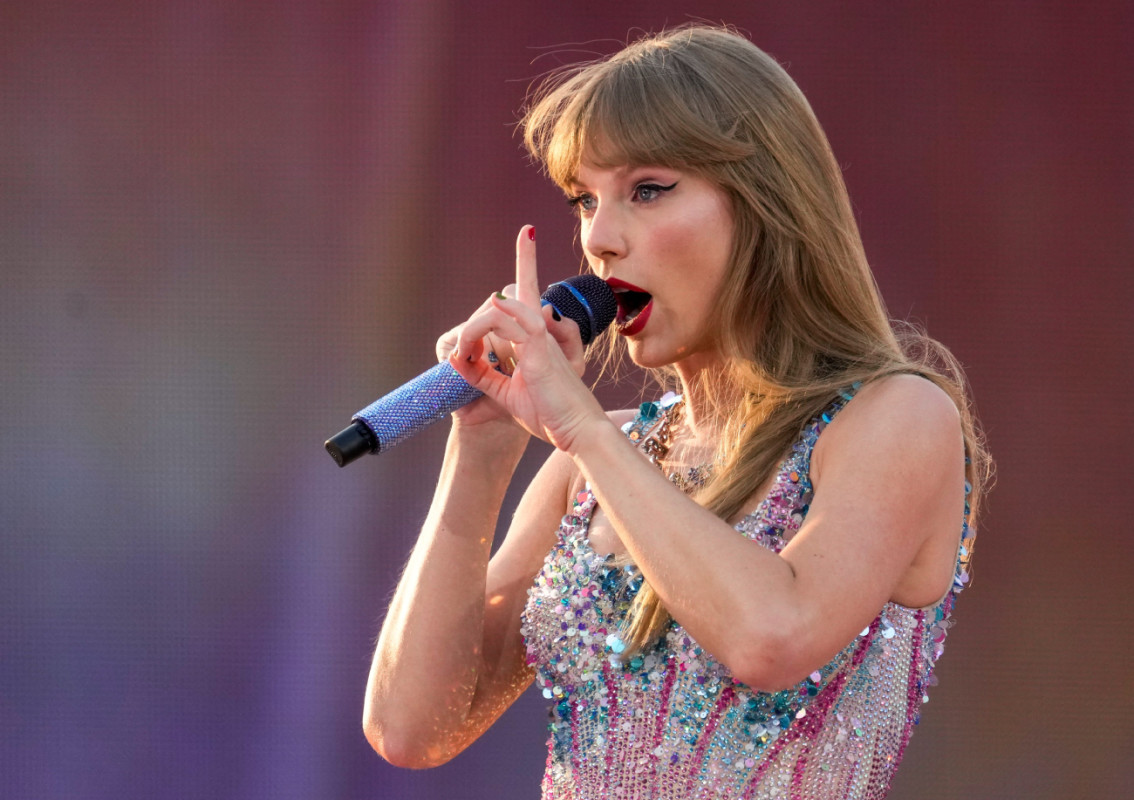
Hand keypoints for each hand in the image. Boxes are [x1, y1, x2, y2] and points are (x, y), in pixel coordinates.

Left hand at [447, 226, 606, 451]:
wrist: (577, 432)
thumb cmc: (550, 414)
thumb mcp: (505, 394)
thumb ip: (482, 375)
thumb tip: (458, 358)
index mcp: (536, 338)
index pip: (529, 291)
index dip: (527, 260)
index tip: (528, 231)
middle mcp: (543, 330)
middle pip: (522, 285)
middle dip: (525, 259)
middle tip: (476, 332)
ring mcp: (543, 336)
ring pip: (502, 306)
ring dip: (472, 329)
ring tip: (462, 353)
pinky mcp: (541, 348)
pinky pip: (506, 321)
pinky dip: (479, 329)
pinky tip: (468, 346)